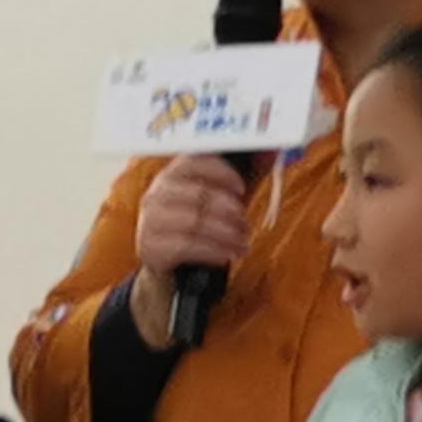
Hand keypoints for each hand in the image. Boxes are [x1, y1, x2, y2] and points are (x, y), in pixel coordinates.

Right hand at [131, 156, 254, 334]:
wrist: (173, 269)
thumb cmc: (199, 227)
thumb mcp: (223, 199)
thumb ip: (245, 175)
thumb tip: (270, 152)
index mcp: (172, 176)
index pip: (192, 161)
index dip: (220, 172)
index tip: (241, 187)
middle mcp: (156, 195)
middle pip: (197, 194)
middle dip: (229, 210)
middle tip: (245, 224)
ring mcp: (150, 221)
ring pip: (194, 221)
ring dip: (225, 233)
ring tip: (242, 243)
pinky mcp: (150, 247)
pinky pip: (187, 246)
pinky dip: (213, 251)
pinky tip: (228, 255)